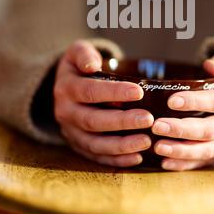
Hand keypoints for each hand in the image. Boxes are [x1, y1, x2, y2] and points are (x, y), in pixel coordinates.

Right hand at [54, 40, 153, 166]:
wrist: (65, 86)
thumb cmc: (80, 66)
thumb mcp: (78, 52)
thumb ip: (84, 54)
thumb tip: (92, 65)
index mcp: (66, 88)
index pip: (90, 91)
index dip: (114, 92)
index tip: (139, 92)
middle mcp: (65, 112)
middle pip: (93, 121)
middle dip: (122, 122)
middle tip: (148, 119)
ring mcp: (70, 132)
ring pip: (95, 144)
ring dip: (121, 146)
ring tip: (146, 142)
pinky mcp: (78, 146)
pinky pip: (96, 157)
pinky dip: (116, 160)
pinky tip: (137, 158)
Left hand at [152, 54, 213, 170]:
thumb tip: (210, 65)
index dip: (195, 102)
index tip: (171, 101)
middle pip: (210, 129)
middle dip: (182, 129)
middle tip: (157, 126)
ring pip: (207, 150)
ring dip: (182, 151)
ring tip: (158, 146)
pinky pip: (204, 162)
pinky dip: (185, 165)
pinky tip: (164, 163)